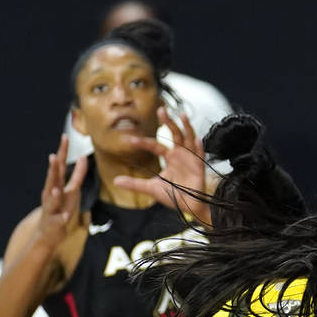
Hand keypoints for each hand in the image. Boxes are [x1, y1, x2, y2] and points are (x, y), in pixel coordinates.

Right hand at [36, 136, 88, 249]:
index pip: (59, 165)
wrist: (47, 233)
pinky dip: (61, 218)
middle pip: (52, 180)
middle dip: (53, 169)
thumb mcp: (71, 190)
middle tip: (53, 157)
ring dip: (54, 195)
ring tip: (57, 190)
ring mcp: (51, 209)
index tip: (65, 136)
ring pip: (51, 201)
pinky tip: (66, 216)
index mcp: (55, 184)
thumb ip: (77, 174)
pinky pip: (58, 220)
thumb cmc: (60, 208)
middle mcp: (50, 194)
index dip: (62, 152)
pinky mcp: (54, 223)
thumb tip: (83, 156)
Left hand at [114, 106, 210, 225]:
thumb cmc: (174, 196)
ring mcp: (191, 158)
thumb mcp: (151, 188)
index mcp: (170, 157)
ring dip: (186, 127)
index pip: (155, 145)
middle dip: (168, 121)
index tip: (131, 140)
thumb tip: (116, 181)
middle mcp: (180, 154)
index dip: (144, 142)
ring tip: (181, 115)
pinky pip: (200, 155)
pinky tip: (197, 140)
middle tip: (161, 110)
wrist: (190, 207)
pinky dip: (199, 147)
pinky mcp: (199, 167)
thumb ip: (135, 184)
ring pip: (188, 138)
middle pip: (174, 133)